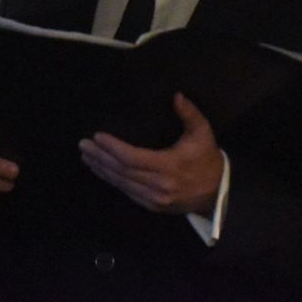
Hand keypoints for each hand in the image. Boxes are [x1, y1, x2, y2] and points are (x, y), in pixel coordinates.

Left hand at [78, 93, 223, 214]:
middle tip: (83, 145)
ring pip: (122, 183)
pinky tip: (102, 171)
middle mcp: (159, 185)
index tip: (97, 137)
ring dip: (102, 170)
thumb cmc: (207, 159)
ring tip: (87, 157)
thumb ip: (189, 113)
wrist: (218, 193)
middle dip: (100, 157)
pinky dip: (112, 181)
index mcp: (169, 166)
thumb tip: (176, 95)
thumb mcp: (203, 133)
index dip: (113, 148)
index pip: (132, 157)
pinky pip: (127, 192)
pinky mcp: (153, 206)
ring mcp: (155, 199)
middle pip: (122, 171)